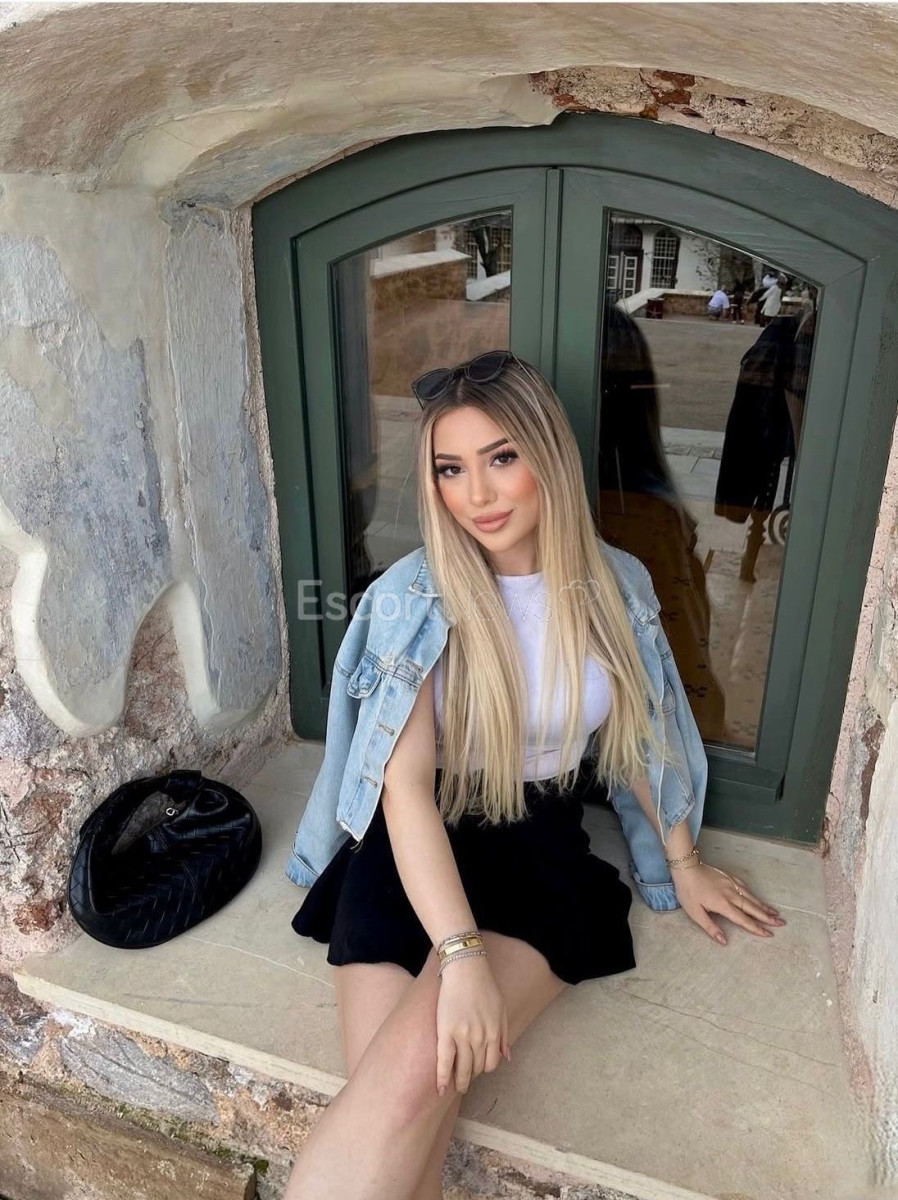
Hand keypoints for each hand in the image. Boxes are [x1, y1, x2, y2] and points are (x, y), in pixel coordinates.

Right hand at [435, 955, 508, 1095]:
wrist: (465, 969)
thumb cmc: (484, 986)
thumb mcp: (501, 1009)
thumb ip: (503, 1034)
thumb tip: (507, 1057)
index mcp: (494, 1033)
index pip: (491, 1064)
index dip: (483, 1070)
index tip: (476, 1071)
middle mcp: (480, 1038)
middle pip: (477, 1068)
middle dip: (470, 1078)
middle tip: (464, 1084)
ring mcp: (463, 1037)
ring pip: (463, 1068)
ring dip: (459, 1081)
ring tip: (455, 1086)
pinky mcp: (446, 1032)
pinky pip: (445, 1062)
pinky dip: (443, 1078)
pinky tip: (441, 1089)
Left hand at [672, 862, 786, 945]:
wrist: (686, 867)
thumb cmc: (688, 892)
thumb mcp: (695, 913)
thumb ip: (710, 927)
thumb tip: (724, 941)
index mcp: (724, 905)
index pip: (744, 920)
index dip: (757, 928)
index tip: (769, 934)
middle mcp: (731, 894)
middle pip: (753, 908)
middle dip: (768, 917)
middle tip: (782, 923)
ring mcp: (731, 884)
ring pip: (751, 897)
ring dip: (764, 906)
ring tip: (776, 913)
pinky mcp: (729, 877)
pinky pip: (745, 887)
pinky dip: (754, 894)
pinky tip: (758, 898)